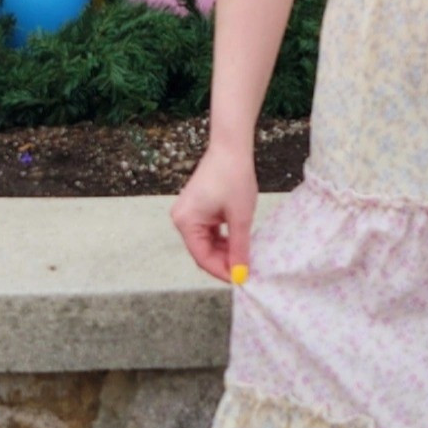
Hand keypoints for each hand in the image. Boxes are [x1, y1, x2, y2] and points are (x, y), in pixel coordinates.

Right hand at [173, 136, 256, 284]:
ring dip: (224, 250)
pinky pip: (207, 231)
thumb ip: (239, 248)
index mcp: (186, 222)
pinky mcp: (196, 207)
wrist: (230, 147)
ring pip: (206, 242)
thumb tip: (240, 273)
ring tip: (244, 256)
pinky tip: (237, 242)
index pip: (202, 258)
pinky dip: (222, 238)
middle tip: (245, 269)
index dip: (222, 271)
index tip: (241, 279)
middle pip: (202, 251)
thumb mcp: (240, 218)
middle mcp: (181, 219)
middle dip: (223, 261)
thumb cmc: (234, 178)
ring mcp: (187, 213)